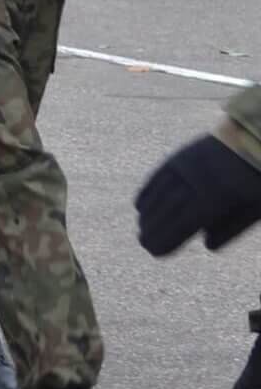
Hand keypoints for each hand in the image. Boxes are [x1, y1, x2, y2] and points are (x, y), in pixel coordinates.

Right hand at [136, 135, 260, 255]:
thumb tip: (207, 245)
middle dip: (153, 228)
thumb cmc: (259, 176)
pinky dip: (148, 190)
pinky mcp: (182, 154)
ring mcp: (185, 165)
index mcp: (216, 197)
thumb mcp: (255, 206)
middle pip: (167, 210)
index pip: (183, 224)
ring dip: (148, 212)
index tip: (154, 253)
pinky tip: (141, 203)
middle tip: (142, 244)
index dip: (166, 239)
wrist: (256, 135)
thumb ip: (232, 227)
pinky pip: (158, 175)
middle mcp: (194, 181)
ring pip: (160, 192)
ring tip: (141, 226)